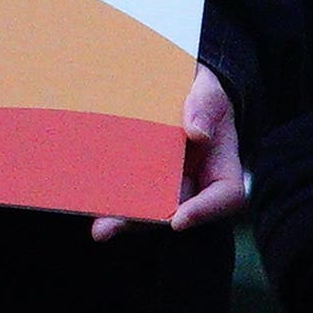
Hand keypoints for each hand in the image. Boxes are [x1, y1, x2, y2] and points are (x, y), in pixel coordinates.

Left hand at [90, 66, 245, 236]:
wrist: (177, 84)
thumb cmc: (200, 89)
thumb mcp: (207, 89)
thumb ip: (204, 106)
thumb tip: (197, 134)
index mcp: (221, 165)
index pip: (226, 196)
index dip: (206, 211)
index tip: (180, 219)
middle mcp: (195, 182)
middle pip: (178, 211)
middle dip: (146, 222)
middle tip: (111, 229)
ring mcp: (166, 183)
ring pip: (149, 207)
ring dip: (122, 218)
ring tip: (99, 227)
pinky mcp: (140, 176)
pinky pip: (128, 190)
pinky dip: (109, 197)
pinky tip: (86, 200)